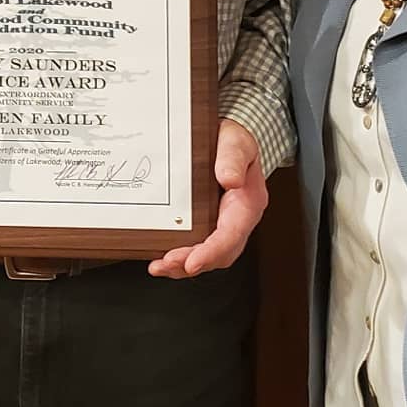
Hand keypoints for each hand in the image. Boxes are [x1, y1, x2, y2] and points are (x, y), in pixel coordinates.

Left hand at [147, 119, 268, 279]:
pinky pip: (195, 245)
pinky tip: (161, 258)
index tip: (193, 262)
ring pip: (206, 255)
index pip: (232, 234)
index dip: (211, 252)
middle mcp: (236, 220)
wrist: (229, 140)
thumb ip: (233, 159)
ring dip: (182, 266)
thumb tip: (230, 179)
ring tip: (159, 267)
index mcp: (248, 203)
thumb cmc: (235, 141)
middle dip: (192, 263)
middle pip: (218, 253)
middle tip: (166, 264)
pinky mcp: (206, 223)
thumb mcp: (236, 142)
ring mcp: (222, 224)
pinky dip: (179, 256)